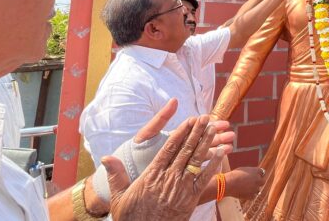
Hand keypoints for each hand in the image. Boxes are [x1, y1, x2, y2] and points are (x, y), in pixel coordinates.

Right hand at [103, 114, 227, 220]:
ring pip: (196, 160)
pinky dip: (213, 164)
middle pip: (185, 150)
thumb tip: (106, 157)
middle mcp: (168, 178)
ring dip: (206, 143)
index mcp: (152, 175)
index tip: (188, 120)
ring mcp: (181, 188)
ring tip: (214, 128)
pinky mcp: (191, 198)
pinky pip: (204, 178)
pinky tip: (221, 152)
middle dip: (196, 132)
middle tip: (205, 117)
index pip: (169, 148)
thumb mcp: (119, 197)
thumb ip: (116, 175)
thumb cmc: (132, 218)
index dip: (180, 132)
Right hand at [225, 167, 265, 200]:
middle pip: (263, 181)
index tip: (255, 176)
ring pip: (258, 189)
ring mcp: (255, 188)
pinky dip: (250, 195)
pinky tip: (244, 193)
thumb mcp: (243, 170)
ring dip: (254, 189)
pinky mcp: (252, 195)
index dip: (258, 174)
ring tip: (245, 188)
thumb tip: (252, 175)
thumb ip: (250, 172)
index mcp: (256, 171)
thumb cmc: (234, 175)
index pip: (262, 172)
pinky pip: (253, 196)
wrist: (229, 184)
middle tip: (253, 183)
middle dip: (259, 182)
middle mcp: (258, 179)